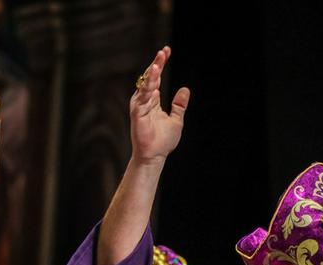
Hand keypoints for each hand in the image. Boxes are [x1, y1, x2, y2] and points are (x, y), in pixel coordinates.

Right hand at [129, 46, 189, 164]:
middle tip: (164, 51)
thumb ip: (179, 105)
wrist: (156, 155)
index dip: (160, 64)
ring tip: (159, 60)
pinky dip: (147, 85)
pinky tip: (153, 76)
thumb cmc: (163, 141)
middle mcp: (144, 100)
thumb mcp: (176, 119)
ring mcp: (140, 105)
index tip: (167, 51)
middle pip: (149, 77)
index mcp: (152, 100)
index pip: (155, 78)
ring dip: (152, 72)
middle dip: (157, 63)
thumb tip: (185, 90)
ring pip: (145, 84)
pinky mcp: (137, 112)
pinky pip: (142, 96)